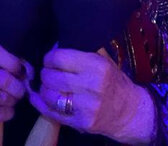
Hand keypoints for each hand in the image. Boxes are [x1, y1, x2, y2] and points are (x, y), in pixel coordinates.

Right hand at [0, 40, 28, 140]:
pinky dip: (7, 112)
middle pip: (3, 80)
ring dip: (12, 100)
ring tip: (11, 98)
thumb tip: (28, 74)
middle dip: (18, 88)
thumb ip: (11, 63)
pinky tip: (5, 109)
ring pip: (1, 98)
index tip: (20, 72)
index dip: (13, 63)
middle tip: (20, 90)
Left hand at [29, 48, 154, 143]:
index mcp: (97, 66)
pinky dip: (41, 104)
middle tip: (48, 72)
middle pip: (51, 77)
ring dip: (44, 89)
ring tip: (48, 86)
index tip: (50, 59)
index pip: (60, 58)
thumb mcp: (105, 61)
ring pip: (49, 95)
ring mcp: (86, 107)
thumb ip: (83, 51)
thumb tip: (57, 44)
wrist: (130, 112)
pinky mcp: (80, 123)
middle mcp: (91, 86)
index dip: (49, 57)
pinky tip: (38, 98)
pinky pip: (52, 113)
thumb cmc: (114, 83)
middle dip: (45, 73)